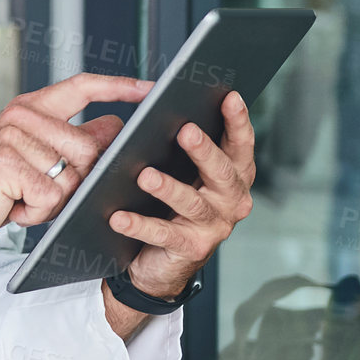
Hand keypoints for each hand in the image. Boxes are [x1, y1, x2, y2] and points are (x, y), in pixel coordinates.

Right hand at [0, 73, 151, 267]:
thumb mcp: (34, 159)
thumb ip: (72, 141)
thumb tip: (113, 125)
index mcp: (28, 109)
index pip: (81, 87)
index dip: (118, 87)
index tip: (150, 89)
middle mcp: (19, 118)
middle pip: (87, 146)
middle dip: (74, 180)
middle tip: (38, 190)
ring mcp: (11, 138)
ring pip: (71, 176)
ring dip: (52, 200)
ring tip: (21, 198)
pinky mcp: (5, 164)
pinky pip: (50, 196)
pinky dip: (35, 213)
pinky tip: (12, 207)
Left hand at [112, 91, 254, 299]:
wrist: (163, 262)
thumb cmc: (172, 206)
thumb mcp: (183, 174)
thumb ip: (183, 149)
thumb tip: (161, 109)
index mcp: (233, 175)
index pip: (240, 144)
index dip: (237, 121)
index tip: (229, 96)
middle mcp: (231, 200)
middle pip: (221, 172)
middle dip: (204, 150)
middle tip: (186, 131)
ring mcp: (214, 226)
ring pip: (192, 203)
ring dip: (169, 188)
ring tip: (145, 176)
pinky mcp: (191, 248)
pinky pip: (164, 234)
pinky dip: (140, 225)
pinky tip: (119, 217)